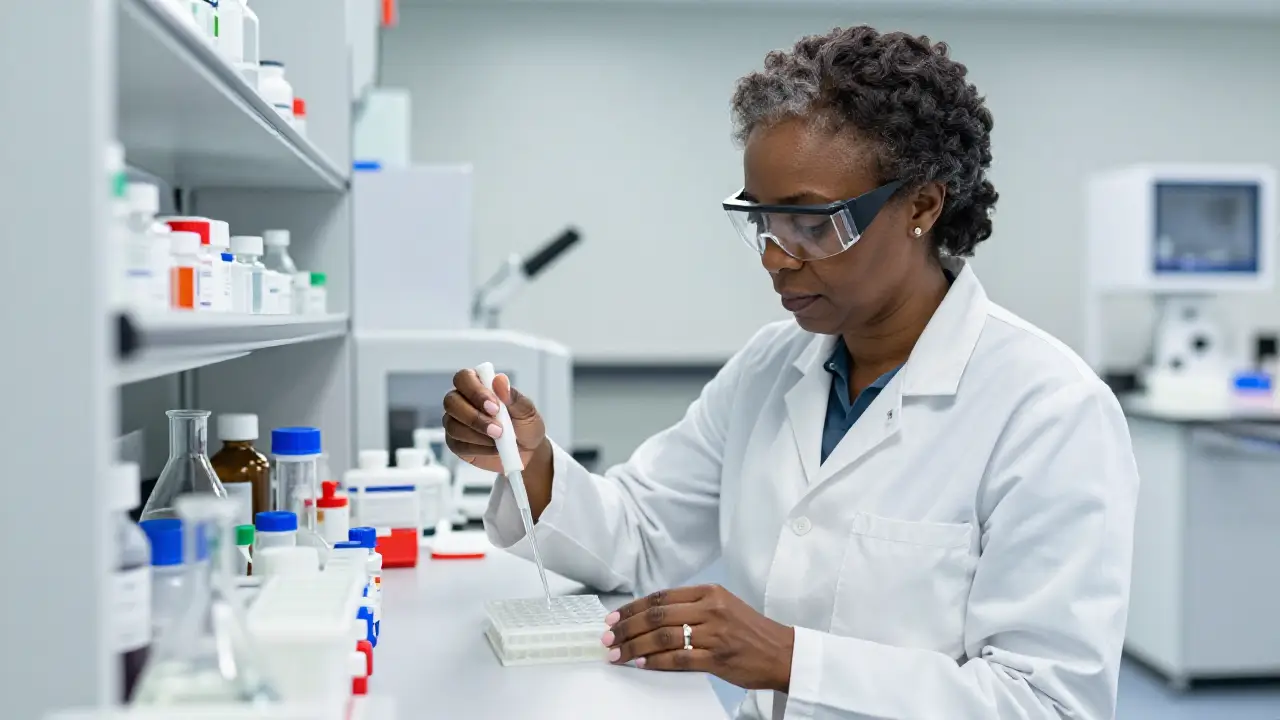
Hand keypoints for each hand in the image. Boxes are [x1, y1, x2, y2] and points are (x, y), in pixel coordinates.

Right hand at [442, 369, 546, 473]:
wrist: (527, 452)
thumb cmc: (525, 425)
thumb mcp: (527, 411)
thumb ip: (513, 396)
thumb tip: (500, 380)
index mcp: (478, 384)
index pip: (464, 378)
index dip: (475, 392)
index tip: (495, 407)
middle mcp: (462, 401)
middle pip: (451, 402)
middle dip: (474, 417)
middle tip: (498, 429)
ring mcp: (455, 422)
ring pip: (452, 425)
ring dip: (477, 435)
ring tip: (499, 439)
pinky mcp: (455, 443)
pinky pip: (457, 445)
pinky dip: (477, 448)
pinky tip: (493, 449)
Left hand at [603, 584, 794, 692]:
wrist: (782, 652)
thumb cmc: (750, 630)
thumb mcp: (723, 605)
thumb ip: (692, 606)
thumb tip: (651, 615)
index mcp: (709, 592)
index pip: (661, 597)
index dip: (633, 608)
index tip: (614, 617)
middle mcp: (710, 609)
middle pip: (657, 616)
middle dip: (626, 627)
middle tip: (608, 637)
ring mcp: (714, 634)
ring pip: (663, 638)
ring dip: (634, 646)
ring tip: (617, 654)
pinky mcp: (718, 658)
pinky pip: (678, 659)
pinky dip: (655, 662)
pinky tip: (640, 664)